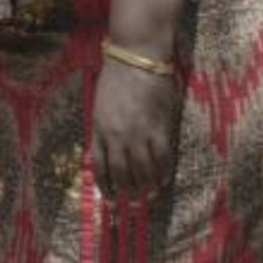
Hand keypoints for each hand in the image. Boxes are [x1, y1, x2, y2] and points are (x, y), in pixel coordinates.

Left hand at [91, 56, 179, 203]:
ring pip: (143, 171)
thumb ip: (103, 130)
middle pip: (122, 173)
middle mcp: (116, 136)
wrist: (136, 59)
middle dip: (127, 192)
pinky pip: (163, 158)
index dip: (105, 186)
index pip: (99, 166)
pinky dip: (163, 172)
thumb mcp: (100, 106)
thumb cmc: (116, 80)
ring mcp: (138, 134)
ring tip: (149, 195)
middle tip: (134, 203)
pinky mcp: (159, 129)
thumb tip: (110, 154)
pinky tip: (164, 179)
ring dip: (146, 187)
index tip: (110, 200)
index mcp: (98, 129)